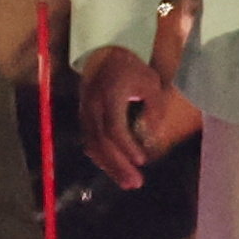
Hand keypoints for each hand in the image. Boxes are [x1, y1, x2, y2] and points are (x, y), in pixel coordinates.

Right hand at [77, 44, 169, 190]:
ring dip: (109, 166)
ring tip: (126, 182)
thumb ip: (154, 108)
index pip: (114, 127)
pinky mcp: (84, 117)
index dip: (126, 147)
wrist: (104, 55)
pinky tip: (114, 168)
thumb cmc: (132, 69)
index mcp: (110, 96)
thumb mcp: (150, 83)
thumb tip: (152, 132)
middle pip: (101, 142)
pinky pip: (90, 141)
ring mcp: (85, 112)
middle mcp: (93, 107)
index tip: (142, 161)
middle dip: (118, 165)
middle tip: (135, 183)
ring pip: (93, 145)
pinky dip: (102, 157)